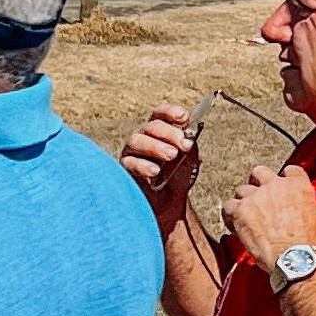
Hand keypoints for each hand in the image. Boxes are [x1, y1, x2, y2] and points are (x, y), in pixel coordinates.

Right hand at [118, 103, 202, 234]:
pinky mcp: (125, 169)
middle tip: (184, 144)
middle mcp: (144, 137)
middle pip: (151, 126)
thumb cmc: (177, 178)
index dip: (171, 112)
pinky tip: (155, 171)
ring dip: (155, 146)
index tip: (185, 117)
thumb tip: (189, 138)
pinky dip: (143, 165)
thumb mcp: (189, 161)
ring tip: (172, 156)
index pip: (161, 114)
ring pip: (137, 140)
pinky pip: (129, 163)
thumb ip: (189, 147)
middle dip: (169, 133)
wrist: (169, 204)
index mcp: (160, 131)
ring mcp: (132, 152)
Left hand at [222, 164, 315, 270]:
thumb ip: (299, 203)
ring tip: (247, 217)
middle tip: (258, 198)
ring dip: (244, 202)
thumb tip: (290, 207)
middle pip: (260, 172)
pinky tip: (236, 224)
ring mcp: (256, 196)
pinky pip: (228, 206)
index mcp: (298, 185)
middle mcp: (276, 185)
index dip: (282, 181)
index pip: (289, 171)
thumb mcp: (312, 215)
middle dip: (257, 183)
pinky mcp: (241, 210)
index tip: (279, 190)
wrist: (294, 256)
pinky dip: (230, 215)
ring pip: (242, 190)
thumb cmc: (305, 243)